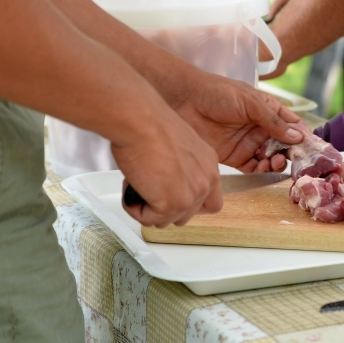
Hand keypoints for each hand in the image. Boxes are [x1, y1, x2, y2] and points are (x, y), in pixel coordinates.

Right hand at [113, 102, 222, 227]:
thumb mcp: (178, 147)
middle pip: (187, 215)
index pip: (211, 202)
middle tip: (148, 187)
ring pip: (166, 220)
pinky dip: (134, 207)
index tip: (172, 197)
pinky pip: (149, 220)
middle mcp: (206, 181)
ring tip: (138, 182)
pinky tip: (132, 187)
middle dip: (164, 207)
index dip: (189, 205)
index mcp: (209, 165)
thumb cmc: (151, 125)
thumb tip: (167, 181)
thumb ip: (181, 168)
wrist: (141, 122)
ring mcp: (191, 195)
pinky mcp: (172, 204)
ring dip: (148, 207)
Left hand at [173, 71, 304, 171]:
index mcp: (268, 111)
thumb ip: (273, 121)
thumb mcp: (250, 102)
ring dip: (278, 162)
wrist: (185, 101)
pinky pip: (255, 168)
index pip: (292, 125)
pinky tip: (266, 167)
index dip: (303, 136)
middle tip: (296, 159)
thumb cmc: (218, 93)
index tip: (312, 147)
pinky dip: (263, 171)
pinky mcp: (235, 157)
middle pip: (285, 145)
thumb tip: (297, 136)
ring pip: (272, 159)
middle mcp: (261, 128)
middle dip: (293, 153)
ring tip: (277, 161)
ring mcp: (249, 143)